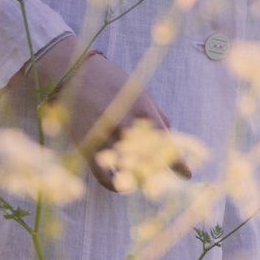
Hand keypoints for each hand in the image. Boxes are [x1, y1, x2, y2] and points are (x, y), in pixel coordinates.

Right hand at [30, 36, 190, 191]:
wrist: (72, 73)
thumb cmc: (110, 81)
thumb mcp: (139, 92)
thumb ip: (156, 114)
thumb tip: (169, 134)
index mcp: (142, 110)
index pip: (166, 143)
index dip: (178, 163)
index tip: (186, 175)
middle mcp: (125, 125)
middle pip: (149, 161)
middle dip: (158, 175)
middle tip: (163, 183)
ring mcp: (105, 136)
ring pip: (128, 171)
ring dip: (138, 180)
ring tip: (143, 183)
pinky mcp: (86, 145)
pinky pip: (103, 176)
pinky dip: (115, 185)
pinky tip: (122, 186)